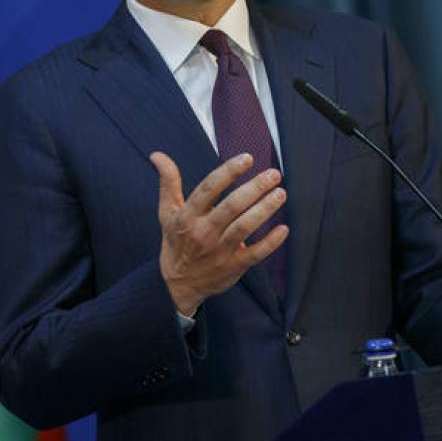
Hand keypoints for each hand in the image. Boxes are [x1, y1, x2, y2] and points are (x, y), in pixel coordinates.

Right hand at [150, 151, 288, 315]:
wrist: (177, 285)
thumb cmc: (176, 241)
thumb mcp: (167, 212)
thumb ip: (168, 182)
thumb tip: (157, 155)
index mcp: (188, 216)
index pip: (208, 189)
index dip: (228, 172)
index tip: (247, 158)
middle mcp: (203, 232)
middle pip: (231, 206)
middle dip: (254, 188)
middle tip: (273, 174)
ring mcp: (219, 251)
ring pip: (244, 227)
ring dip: (265, 209)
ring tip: (280, 193)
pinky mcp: (233, 267)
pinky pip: (255, 254)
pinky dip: (271, 242)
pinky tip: (283, 229)